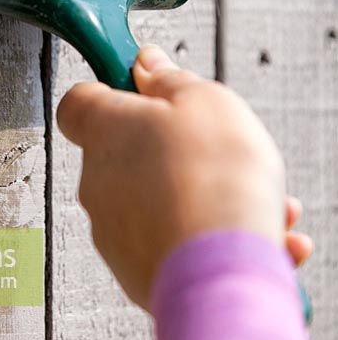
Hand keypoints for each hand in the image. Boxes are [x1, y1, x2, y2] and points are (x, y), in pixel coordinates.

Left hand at [57, 45, 312, 309]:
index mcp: (104, 131)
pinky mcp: (136, 274)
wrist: (220, 270)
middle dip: (174, 151)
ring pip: (157, 202)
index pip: (80, 103)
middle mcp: (97, 183)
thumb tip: (148, 65)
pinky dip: (207, 238)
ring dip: (201, 197)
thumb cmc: (214, 178)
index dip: (111, 92)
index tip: (144, 89)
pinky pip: (172, 243)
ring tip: (259, 204)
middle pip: (129, 154)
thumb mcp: (204, 100)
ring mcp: (113, 233)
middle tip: (220, 153)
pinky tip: (255, 236)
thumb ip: (171, 79)